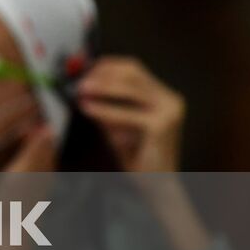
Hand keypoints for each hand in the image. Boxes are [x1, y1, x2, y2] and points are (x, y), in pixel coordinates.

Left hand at [75, 56, 183, 172]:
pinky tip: (87, 108)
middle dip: (102, 73)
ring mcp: (169, 110)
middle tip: (79, 80)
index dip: (107, 64)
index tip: (83, 67)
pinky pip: (127, 112)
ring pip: (130, 88)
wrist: (157, 184)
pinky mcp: (162, 125)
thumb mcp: (117, 124)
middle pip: (133, 72)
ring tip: (80, 90)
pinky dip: (105, 109)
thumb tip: (82, 85)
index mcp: (162, 95)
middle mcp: (170, 98)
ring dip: (102, 87)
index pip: (133, 68)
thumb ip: (106, 104)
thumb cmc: (136, 155)